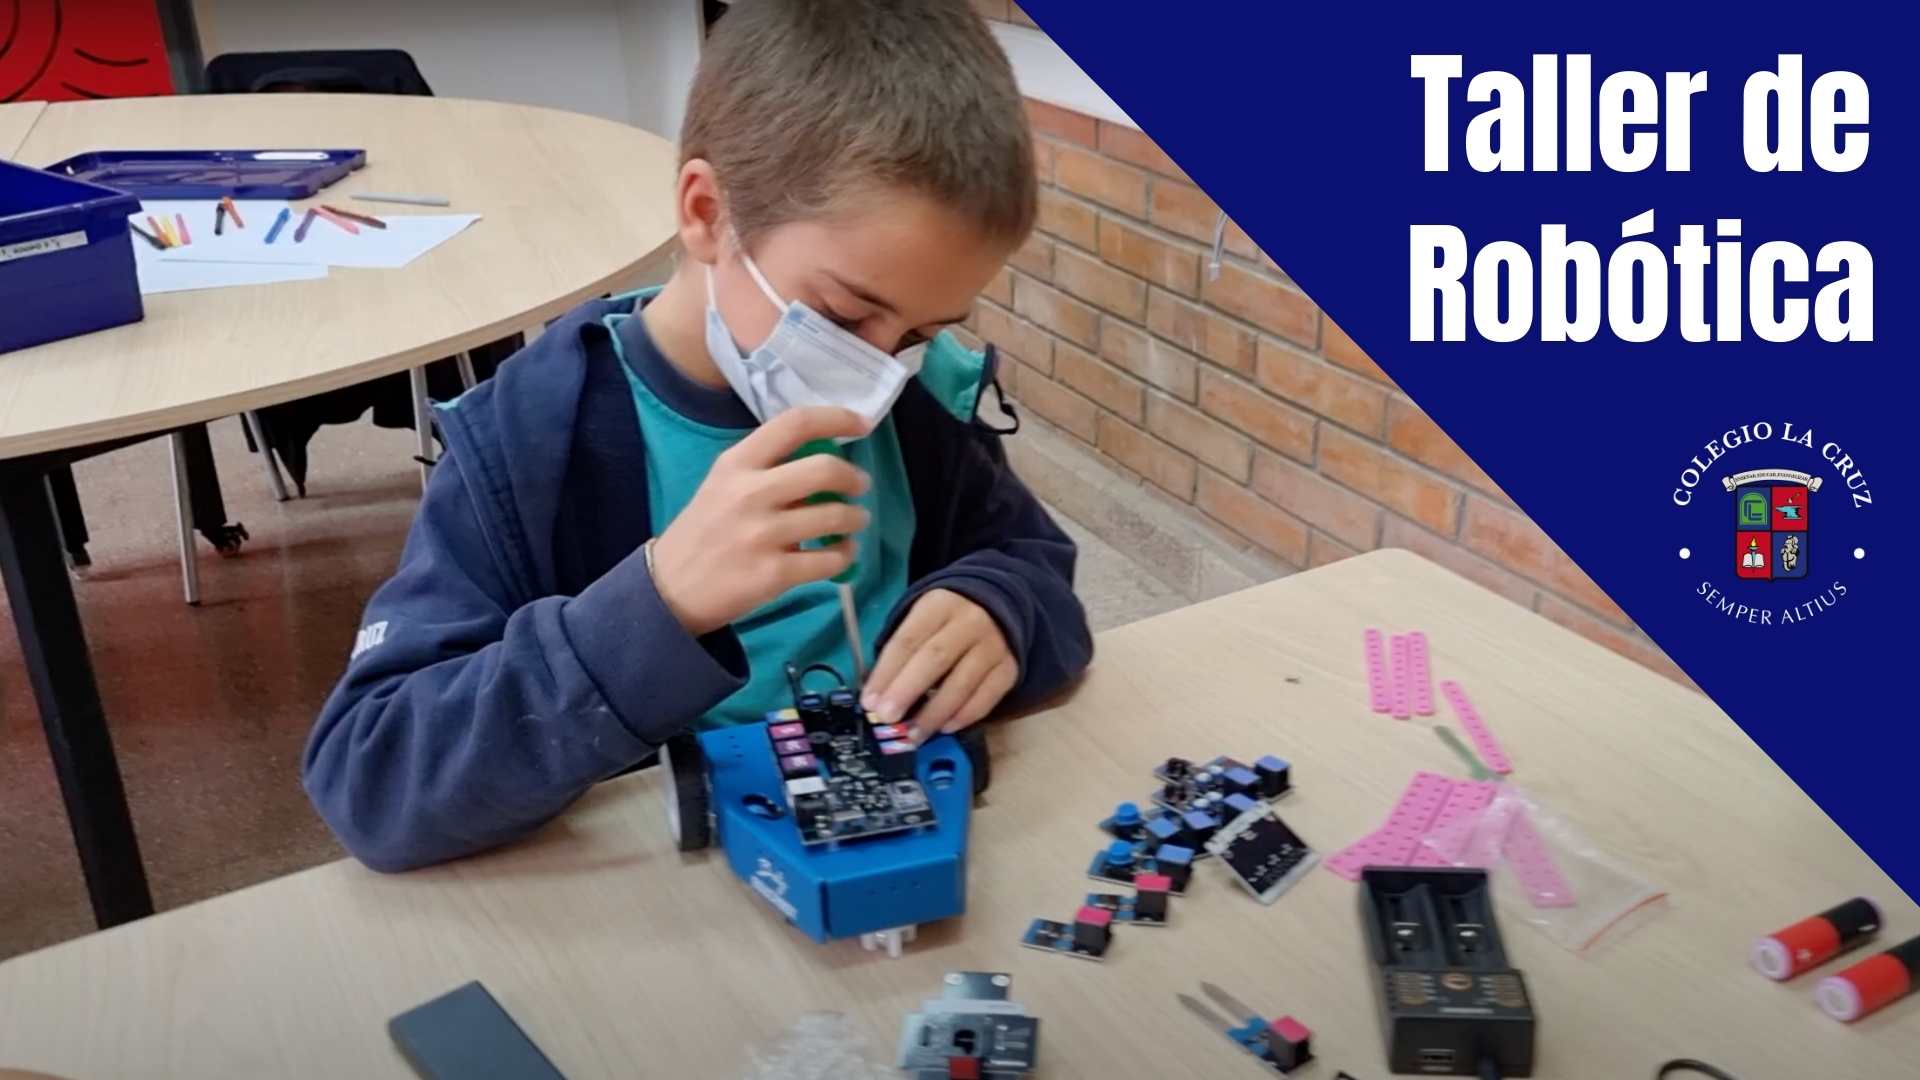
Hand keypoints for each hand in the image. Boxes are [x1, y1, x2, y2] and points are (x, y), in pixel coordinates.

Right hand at [650, 407, 871, 635]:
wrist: (671, 588)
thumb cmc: (705, 530)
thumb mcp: (723, 485)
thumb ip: (767, 469)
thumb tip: (825, 462)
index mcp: (737, 463)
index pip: (794, 423)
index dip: (837, 418)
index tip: (862, 424)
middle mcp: (749, 493)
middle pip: (824, 468)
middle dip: (854, 477)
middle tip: (860, 486)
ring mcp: (762, 534)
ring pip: (835, 516)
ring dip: (855, 518)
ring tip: (854, 522)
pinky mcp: (773, 573)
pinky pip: (829, 559)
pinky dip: (845, 554)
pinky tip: (841, 552)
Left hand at [861, 589, 1016, 742]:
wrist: (999, 606)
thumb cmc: (946, 621)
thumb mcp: (922, 620)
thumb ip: (902, 652)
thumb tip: (878, 695)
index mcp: (939, 606)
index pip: (908, 640)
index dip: (886, 673)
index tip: (869, 701)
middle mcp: (969, 622)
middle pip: (935, 658)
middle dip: (907, 691)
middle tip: (887, 717)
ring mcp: (993, 646)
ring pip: (962, 683)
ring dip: (934, 713)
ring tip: (912, 734)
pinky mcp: (1009, 668)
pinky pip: (987, 697)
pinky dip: (964, 716)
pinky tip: (944, 727)